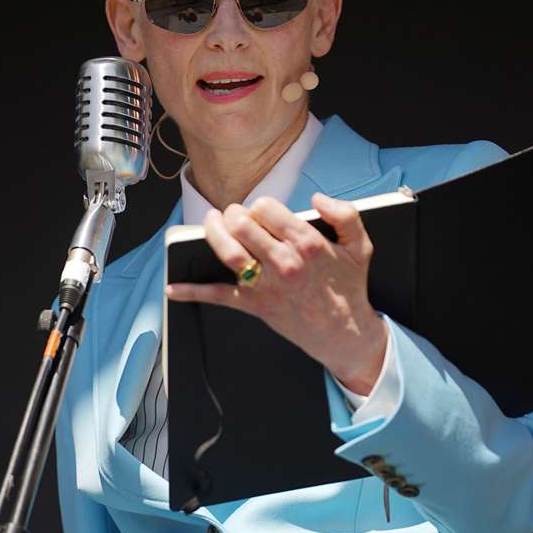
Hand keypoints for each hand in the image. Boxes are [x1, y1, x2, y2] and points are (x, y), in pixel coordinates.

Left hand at [165, 192, 387, 394]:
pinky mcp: (255, 305)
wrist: (345, 333)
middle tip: (236, 217)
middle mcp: (283, 262)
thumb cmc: (348, 287)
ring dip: (212, 233)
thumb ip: (345, 214)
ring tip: (211, 223)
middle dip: (234, 215)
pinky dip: (192, 293)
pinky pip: (219, 297)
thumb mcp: (360, 245)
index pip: (266, 208)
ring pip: (227, 252)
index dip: (260, 207)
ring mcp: (266, 285)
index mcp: (306, 242)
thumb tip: (316, 199)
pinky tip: (172, 289)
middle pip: (241, 224)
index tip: (263, 214)